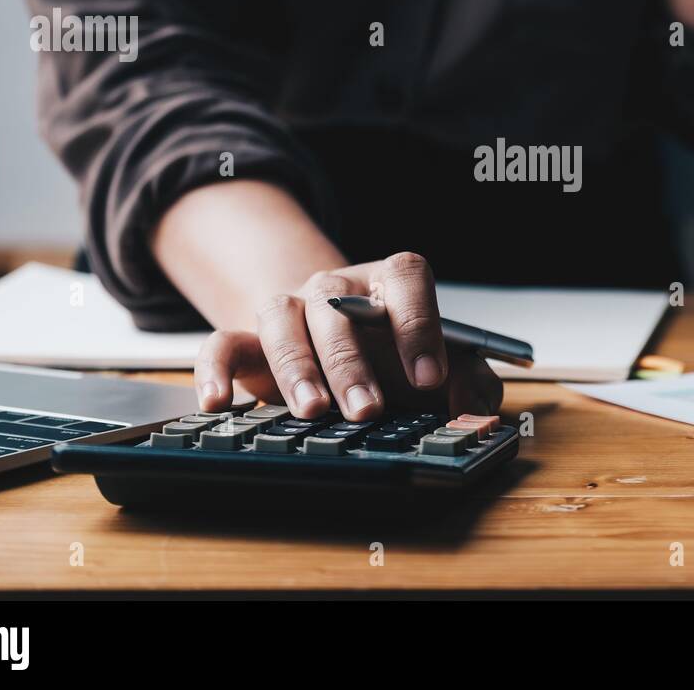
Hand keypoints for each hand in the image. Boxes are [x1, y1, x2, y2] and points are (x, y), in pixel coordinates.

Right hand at [193, 253, 502, 420]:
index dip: (419, 323)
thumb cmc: (396, 356)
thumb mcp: (441, 366)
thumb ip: (471, 383)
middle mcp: (338, 289)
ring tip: (313, 411)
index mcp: (390, 282)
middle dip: (353, 362)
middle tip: (368, 409)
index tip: (430, 376)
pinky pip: (222, 342)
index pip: (405, 278)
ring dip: (298, 367)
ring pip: (282, 318)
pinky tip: (218, 401)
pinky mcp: (249, 340)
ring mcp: (291, 308)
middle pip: (339, 308)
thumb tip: (478, 413)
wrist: (340, 346)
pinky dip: (215, 369)